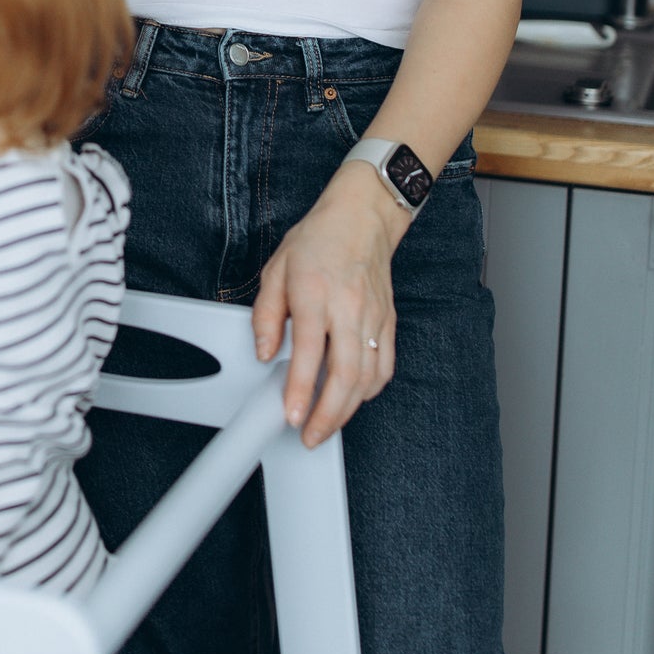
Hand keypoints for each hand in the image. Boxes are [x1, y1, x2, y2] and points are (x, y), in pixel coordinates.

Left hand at [251, 163, 408, 446]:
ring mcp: (373, 317)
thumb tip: (264, 352)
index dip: (299, 390)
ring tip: (327, 425)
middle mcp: (348, 308)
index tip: (291, 416)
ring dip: (348, 409)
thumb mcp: (276, 269)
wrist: (363, 218)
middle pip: (345, 374)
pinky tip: (355, 399)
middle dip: (328, 415)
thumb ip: (266, 314)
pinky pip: (385, 365)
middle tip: (310, 435)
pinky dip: (371, 390)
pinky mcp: (388, 322)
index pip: (309, 352)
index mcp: (315, 294)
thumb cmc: (318, 241)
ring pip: (368, 376)